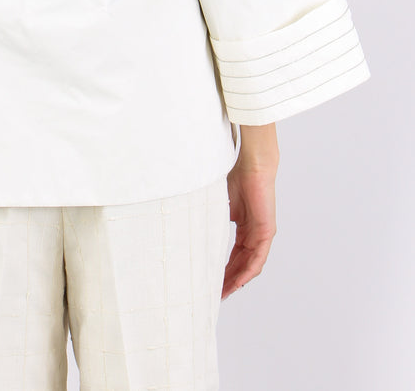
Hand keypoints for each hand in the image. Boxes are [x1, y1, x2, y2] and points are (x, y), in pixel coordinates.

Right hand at [222, 155, 277, 299]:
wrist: (251, 163)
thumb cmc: (234, 175)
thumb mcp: (219, 203)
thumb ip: (212, 218)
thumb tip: (192, 226)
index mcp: (244, 227)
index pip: (234, 255)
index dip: (224, 270)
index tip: (212, 283)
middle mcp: (253, 233)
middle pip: (241, 264)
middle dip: (228, 281)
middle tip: (214, 295)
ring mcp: (261, 233)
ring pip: (249, 265)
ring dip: (237, 281)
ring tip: (223, 293)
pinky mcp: (266, 232)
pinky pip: (257, 259)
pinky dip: (247, 272)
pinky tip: (238, 283)